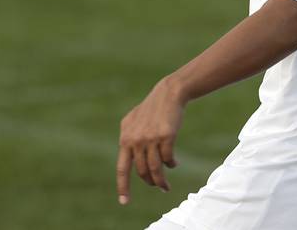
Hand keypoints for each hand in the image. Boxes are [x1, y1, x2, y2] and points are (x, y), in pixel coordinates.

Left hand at [116, 77, 183, 204]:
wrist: (168, 95)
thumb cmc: (151, 109)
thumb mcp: (132, 122)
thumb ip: (128, 139)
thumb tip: (127, 161)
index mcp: (125, 139)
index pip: (122, 168)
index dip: (123, 186)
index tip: (124, 202)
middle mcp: (136, 140)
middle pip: (142, 172)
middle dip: (150, 182)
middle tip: (159, 187)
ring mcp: (150, 139)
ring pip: (155, 169)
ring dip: (161, 181)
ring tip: (165, 186)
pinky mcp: (166, 137)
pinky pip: (168, 159)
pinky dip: (171, 164)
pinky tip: (174, 163)